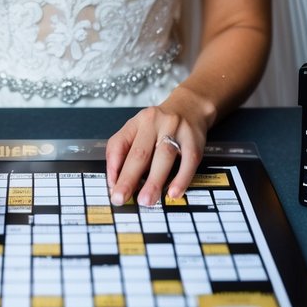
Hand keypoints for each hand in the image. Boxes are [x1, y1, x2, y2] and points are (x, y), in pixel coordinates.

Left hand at [105, 86, 213, 207]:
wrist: (190, 106)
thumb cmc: (160, 125)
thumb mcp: (139, 130)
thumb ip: (126, 152)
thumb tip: (116, 182)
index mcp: (137, 122)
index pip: (119, 144)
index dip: (113, 168)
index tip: (112, 188)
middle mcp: (155, 123)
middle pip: (140, 152)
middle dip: (129, 178)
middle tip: (121, 198)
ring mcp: (176, 129)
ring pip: (163, 156)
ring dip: (154, 181)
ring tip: (146, 200)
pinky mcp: (194, 139)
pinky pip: (188, 161)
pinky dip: (181, 179)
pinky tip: (174, 192)